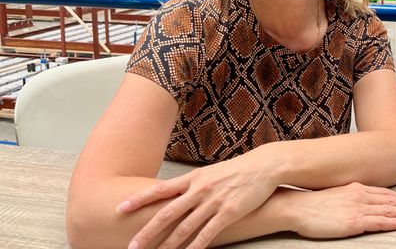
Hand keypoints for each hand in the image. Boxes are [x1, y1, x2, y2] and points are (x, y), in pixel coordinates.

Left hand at [117, 154, 277, 248]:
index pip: (159, 189)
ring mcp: (213, 202)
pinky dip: (195, 247)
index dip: (138, 199)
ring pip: (184, 228)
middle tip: (131, 246)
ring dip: (168, 245)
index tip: (119, 208)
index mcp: (193, 178)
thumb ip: (193, 183)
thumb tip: (177, 191)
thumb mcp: (211, 172)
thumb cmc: (237, 170)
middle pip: (166, 213)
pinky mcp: (228, 212)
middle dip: (147, 232)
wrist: (264, 166)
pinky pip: (207, 234)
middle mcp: (199, 190)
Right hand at [285, 182, 395, 238]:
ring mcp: (359, 208)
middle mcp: (360, 196)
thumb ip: (348, 196)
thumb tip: (356, 200)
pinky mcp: (355, 222)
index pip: (383, 193)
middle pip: (390, 200)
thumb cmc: (311, 203)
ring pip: (389, 210)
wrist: (298, 207)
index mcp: (355, 188)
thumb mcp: (334, 194)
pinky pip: (381, 222)